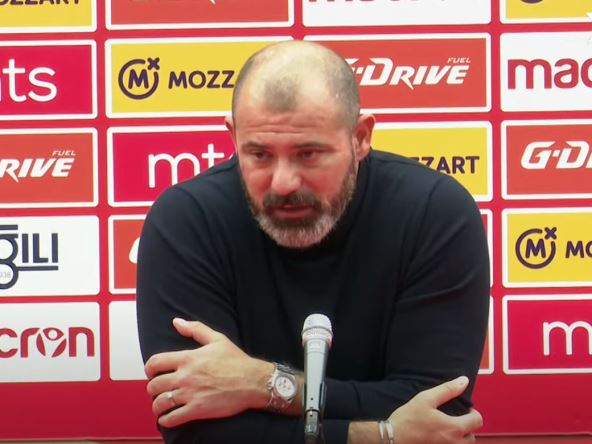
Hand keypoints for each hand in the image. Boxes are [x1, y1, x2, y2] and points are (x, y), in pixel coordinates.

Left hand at [144, 318, 273, 427]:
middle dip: (152, 389)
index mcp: (188, 358)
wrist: (253, 381)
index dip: (148, 369)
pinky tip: (168, 419)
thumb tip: (177, 321)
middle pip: (154, 385)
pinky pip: (172, 418)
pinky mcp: (198, 410)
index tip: (151, 373)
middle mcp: (186, 376)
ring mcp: (191, 394)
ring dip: (157, 407)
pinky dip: (166, 421)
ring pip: (160, 404)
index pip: (155, 362)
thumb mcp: (217, 339)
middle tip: (157, 391)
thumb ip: (195, 329)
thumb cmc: (237, 361)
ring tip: (161, 407)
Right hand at [387, 376, 482, 443]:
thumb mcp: (426, 399)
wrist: (392, 438)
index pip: (477, 421)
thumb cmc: (408, 419)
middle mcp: (454, 443)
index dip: (473, 413)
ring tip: (447, 429)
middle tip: (454, 419)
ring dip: (460, 438)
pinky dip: (451, 443)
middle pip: (472, 436)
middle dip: (467, 427)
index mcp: (454, 428)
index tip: (464, 410)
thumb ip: (447, 390)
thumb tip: (464, 381)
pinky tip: (439, 437)